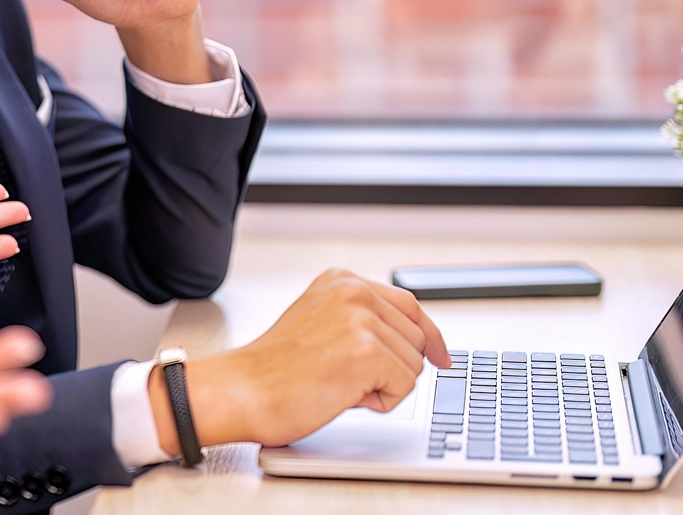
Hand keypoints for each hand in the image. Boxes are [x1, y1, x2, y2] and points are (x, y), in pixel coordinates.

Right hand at [148, 268, 451, 452]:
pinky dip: (379, 402)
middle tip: (344, 378)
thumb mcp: (319, 323)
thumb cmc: (273, 370)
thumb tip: (412, 341)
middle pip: (415, 338)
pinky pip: (404, 387)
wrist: (241, 391)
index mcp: (341, 280)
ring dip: (383, 386)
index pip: (408, 305)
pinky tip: (341, 394)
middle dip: (391, 367)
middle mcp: (354, 291)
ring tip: (337, 384)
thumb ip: (360, 320)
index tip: (441, 356)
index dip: (429, 336)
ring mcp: (361, 319)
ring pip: (413, 366)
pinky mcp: (367, 352)